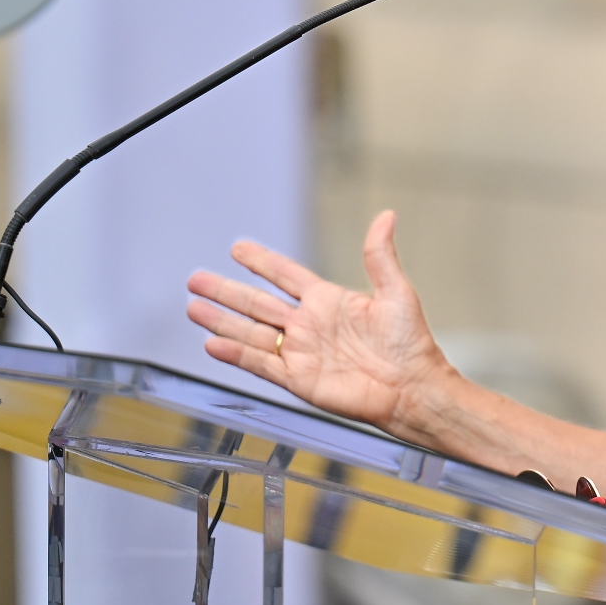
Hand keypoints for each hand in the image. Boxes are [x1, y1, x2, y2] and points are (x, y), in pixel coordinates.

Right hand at [186, 209, 449, 434]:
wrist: (412, 388)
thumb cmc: (410, 343)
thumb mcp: (396, 292)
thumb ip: (380, 256)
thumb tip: (386, 216)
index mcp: (328, 301)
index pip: (285, 275)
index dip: (262, 262)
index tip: (237, 249)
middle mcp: (308, 325)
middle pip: (258, 303)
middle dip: (226, 291)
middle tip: (196, 279)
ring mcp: (300, 353)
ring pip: (251, 333)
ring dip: (222, 321)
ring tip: (194, 308)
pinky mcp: (298, 379)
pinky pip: (260, 365)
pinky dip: (236, 354)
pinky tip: (213, 343)